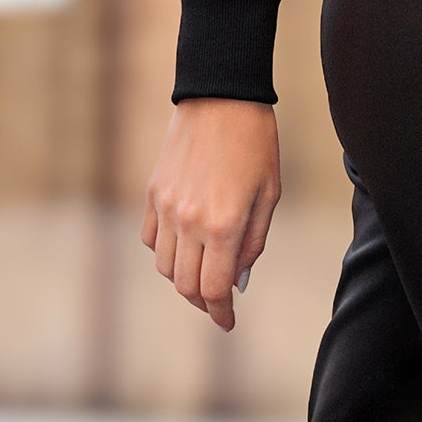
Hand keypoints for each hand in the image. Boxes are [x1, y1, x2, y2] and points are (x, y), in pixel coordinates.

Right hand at [142, 99, 280, 332]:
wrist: (221, 99)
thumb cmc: (256, 146)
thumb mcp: (269, 197)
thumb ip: (253, 243)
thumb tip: (237, 280)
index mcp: (224, 225)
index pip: (215, 290)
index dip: (221, 313)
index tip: (228, 323)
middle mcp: (190, 221)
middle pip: (186, 286)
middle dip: (203, 302)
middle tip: (218, 303)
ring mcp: (166, 208)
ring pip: (165, 267)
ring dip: (184, 279)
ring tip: (204, 273)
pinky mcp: (152, 194)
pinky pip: (152, 240)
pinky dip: (167, 253)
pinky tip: (186, 246)